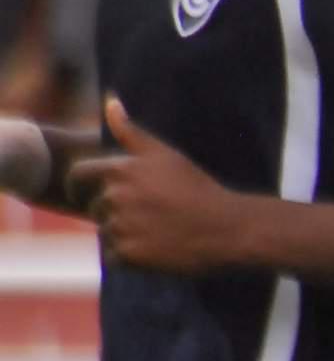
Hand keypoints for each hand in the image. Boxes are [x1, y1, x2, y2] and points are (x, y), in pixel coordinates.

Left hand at [68, 100, 256, 275]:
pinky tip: (158, 249)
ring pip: (106, 232)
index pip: (77, 177)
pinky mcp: (130, 254)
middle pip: (95, 208)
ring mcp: (121, 226)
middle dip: (115, 213)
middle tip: (151, 216)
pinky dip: (132, 257)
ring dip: (124, 235)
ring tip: (158, 232)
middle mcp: (115, 197)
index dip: (82, 187)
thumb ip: (130, 131)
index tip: (95, 195)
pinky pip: (115, 257)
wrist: (229, 230)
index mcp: (119, 170)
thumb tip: (110, 102)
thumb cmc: (198, 189)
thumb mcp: (165, 155)